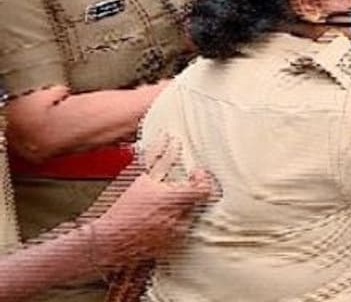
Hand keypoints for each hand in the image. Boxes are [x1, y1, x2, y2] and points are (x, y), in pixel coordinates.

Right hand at [89, 137, 212, 267]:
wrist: (108, 241)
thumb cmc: (122, 210)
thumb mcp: (141, 180)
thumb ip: (159, 159)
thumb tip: (168, 139)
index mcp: (175, 200)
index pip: (205, 189)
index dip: (203, 180)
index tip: (195, 174)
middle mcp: (180, 219)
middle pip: (199, 203)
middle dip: (190, 195)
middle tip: (176, 191)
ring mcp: (177, 235)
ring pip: (191, 218)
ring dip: (182, 210)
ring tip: (163, 208)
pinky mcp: (172, 248)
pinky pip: (182, 234)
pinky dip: (174, 225)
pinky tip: (159, 222)